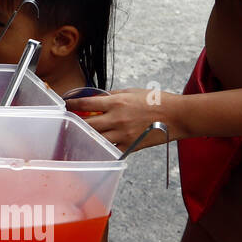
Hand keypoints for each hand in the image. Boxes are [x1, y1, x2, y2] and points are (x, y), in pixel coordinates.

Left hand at [66, 88, 181, 149]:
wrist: (177, 116)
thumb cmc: (157, 101)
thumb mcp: (132, 91)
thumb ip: (113, 95)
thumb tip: (98, 97)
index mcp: (116, 102)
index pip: (85, 104)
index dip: (71, 104)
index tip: (64, 105)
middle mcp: (117, 119)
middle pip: (87, 124)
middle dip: (74, 123)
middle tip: (67, 122)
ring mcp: (123, 134)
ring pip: (96, 139)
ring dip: (86, 137)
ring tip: (78, 136)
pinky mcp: (131, 146)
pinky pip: (111, 150)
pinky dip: (102, 149)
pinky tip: (96, 148)